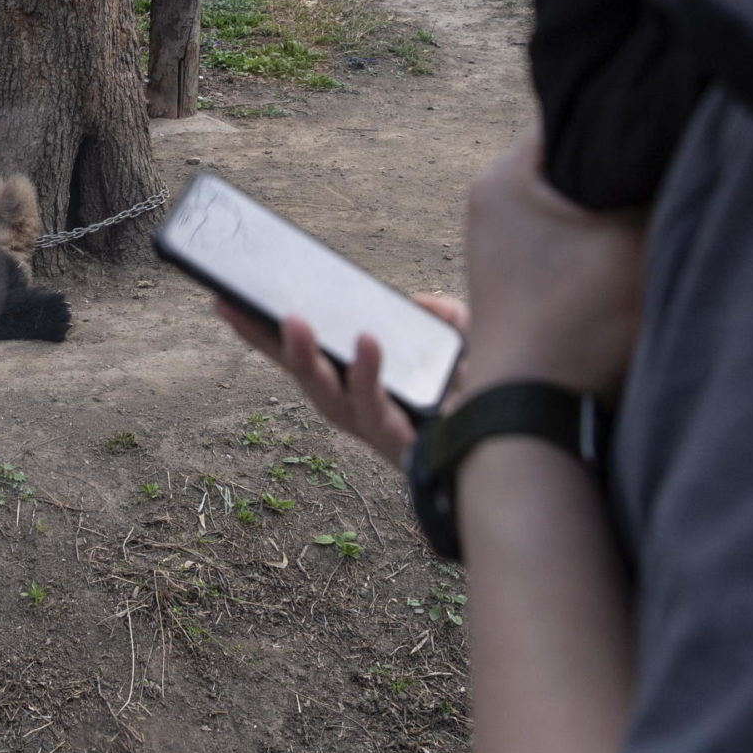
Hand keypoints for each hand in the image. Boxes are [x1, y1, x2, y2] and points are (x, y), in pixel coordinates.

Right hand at [215, 291, 466, 468]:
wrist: (527, 450)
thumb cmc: (491, 404)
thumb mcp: (467, 347)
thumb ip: (445, 318)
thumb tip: (417, 303)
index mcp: (363, 391)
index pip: (305, 361)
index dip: (263, 336)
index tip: (224, 302)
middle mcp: (362, 416)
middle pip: (303, 381)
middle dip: (267, 345)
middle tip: (235, 307)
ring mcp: (380, 435)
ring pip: (329, 402)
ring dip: (306, 361)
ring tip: (293, 322)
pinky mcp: (405, 447)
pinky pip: (379, 411)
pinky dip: (368, 374)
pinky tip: (367, 340)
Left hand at [459, 129, 644, 398]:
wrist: (535, 411)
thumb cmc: (583, 323)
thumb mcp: (636, 239)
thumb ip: (654, 180)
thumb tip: (674, 136)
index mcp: (506, 174)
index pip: (573, 109)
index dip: (625, 115)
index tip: (664, 128)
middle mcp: (489, 195)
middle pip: (569, 152)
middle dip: (615, 162)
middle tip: (661, 175)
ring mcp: (495, 234)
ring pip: (568, 193)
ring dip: (606, 205)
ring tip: (645, 220)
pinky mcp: (510, 269)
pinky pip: (559, 228)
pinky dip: (590, 235)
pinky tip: (621, 254)